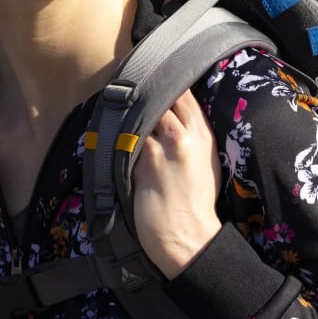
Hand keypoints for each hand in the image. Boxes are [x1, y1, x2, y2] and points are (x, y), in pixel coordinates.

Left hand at [131, 90, 222, 277]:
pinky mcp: (142, 162)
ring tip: (115, 115)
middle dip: (144, 93)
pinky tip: (113, 140)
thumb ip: (190, 136)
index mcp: (203, 135)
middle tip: (128, 92)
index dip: (166, 83)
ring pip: (140, 115)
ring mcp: (162, 147)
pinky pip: (125, 140)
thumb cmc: (195, 204)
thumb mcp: (204, 162)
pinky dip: (119, 138)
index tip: (151, 81)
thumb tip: (169, 117)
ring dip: (128, 116)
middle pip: (161, 97)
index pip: (184, 93)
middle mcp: (184, 136)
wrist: (188, 237)